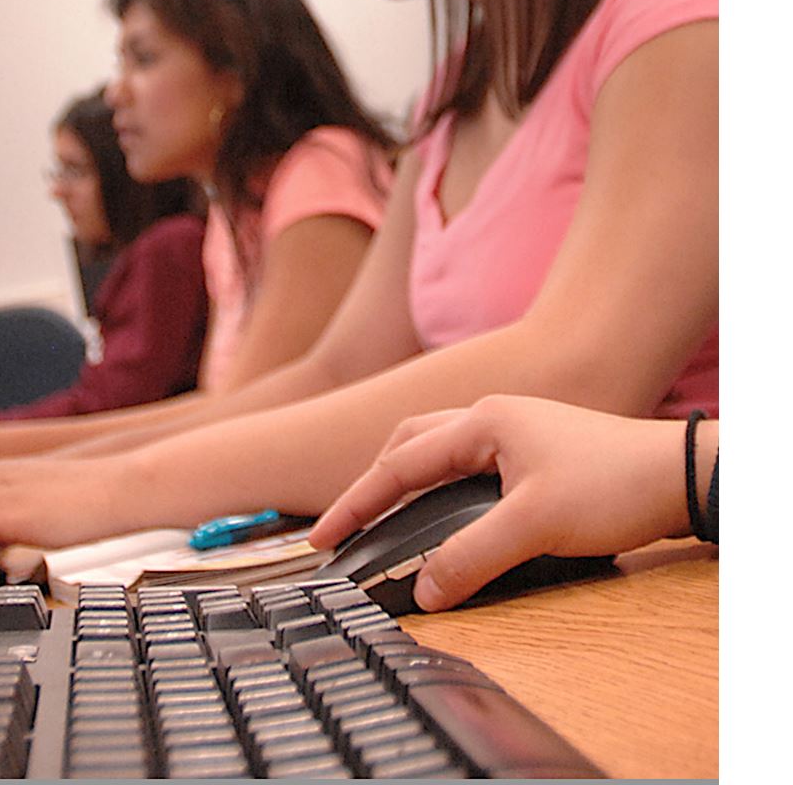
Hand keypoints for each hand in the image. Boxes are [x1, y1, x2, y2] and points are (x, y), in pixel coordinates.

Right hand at [309, 395, 699, 610]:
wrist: (685, 474)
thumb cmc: (615, 486)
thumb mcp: (535, 526)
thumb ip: (472, 557)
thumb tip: (425, 592)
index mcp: (481, 423)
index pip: (398, 465)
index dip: (356, 504)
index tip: (323, 537)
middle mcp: (492, 416)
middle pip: (410, 443)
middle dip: (373, 481)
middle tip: (348, 524)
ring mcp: (517, 429)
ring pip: (440, 447)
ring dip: (407, 477)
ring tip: (388, 515)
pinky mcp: (538, 449)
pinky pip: (468, 460)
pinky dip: (441, 483)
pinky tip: (450, 510)